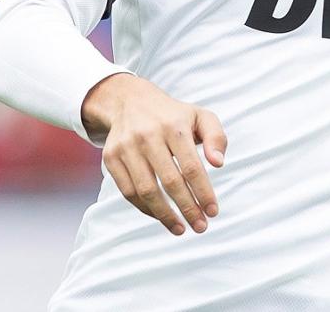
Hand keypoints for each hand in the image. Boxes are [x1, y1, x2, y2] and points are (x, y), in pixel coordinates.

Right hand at [81, 73, 227, 235]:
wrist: (130, 101)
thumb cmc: (174, 115)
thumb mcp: (201, 116)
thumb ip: (216, 137)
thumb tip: (219, 163)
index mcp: (175, 126)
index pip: (192, 167)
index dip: (203, 192)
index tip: (213, 211)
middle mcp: (148, 136)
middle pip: (170, 181)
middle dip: (187, 208)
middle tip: (201, 226)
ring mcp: (127, 148)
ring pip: (146, 191)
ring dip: (165, 215)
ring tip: (181, 228)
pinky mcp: (111, 158)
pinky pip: (128, 191)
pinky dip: (145, 208)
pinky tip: (161, 216)